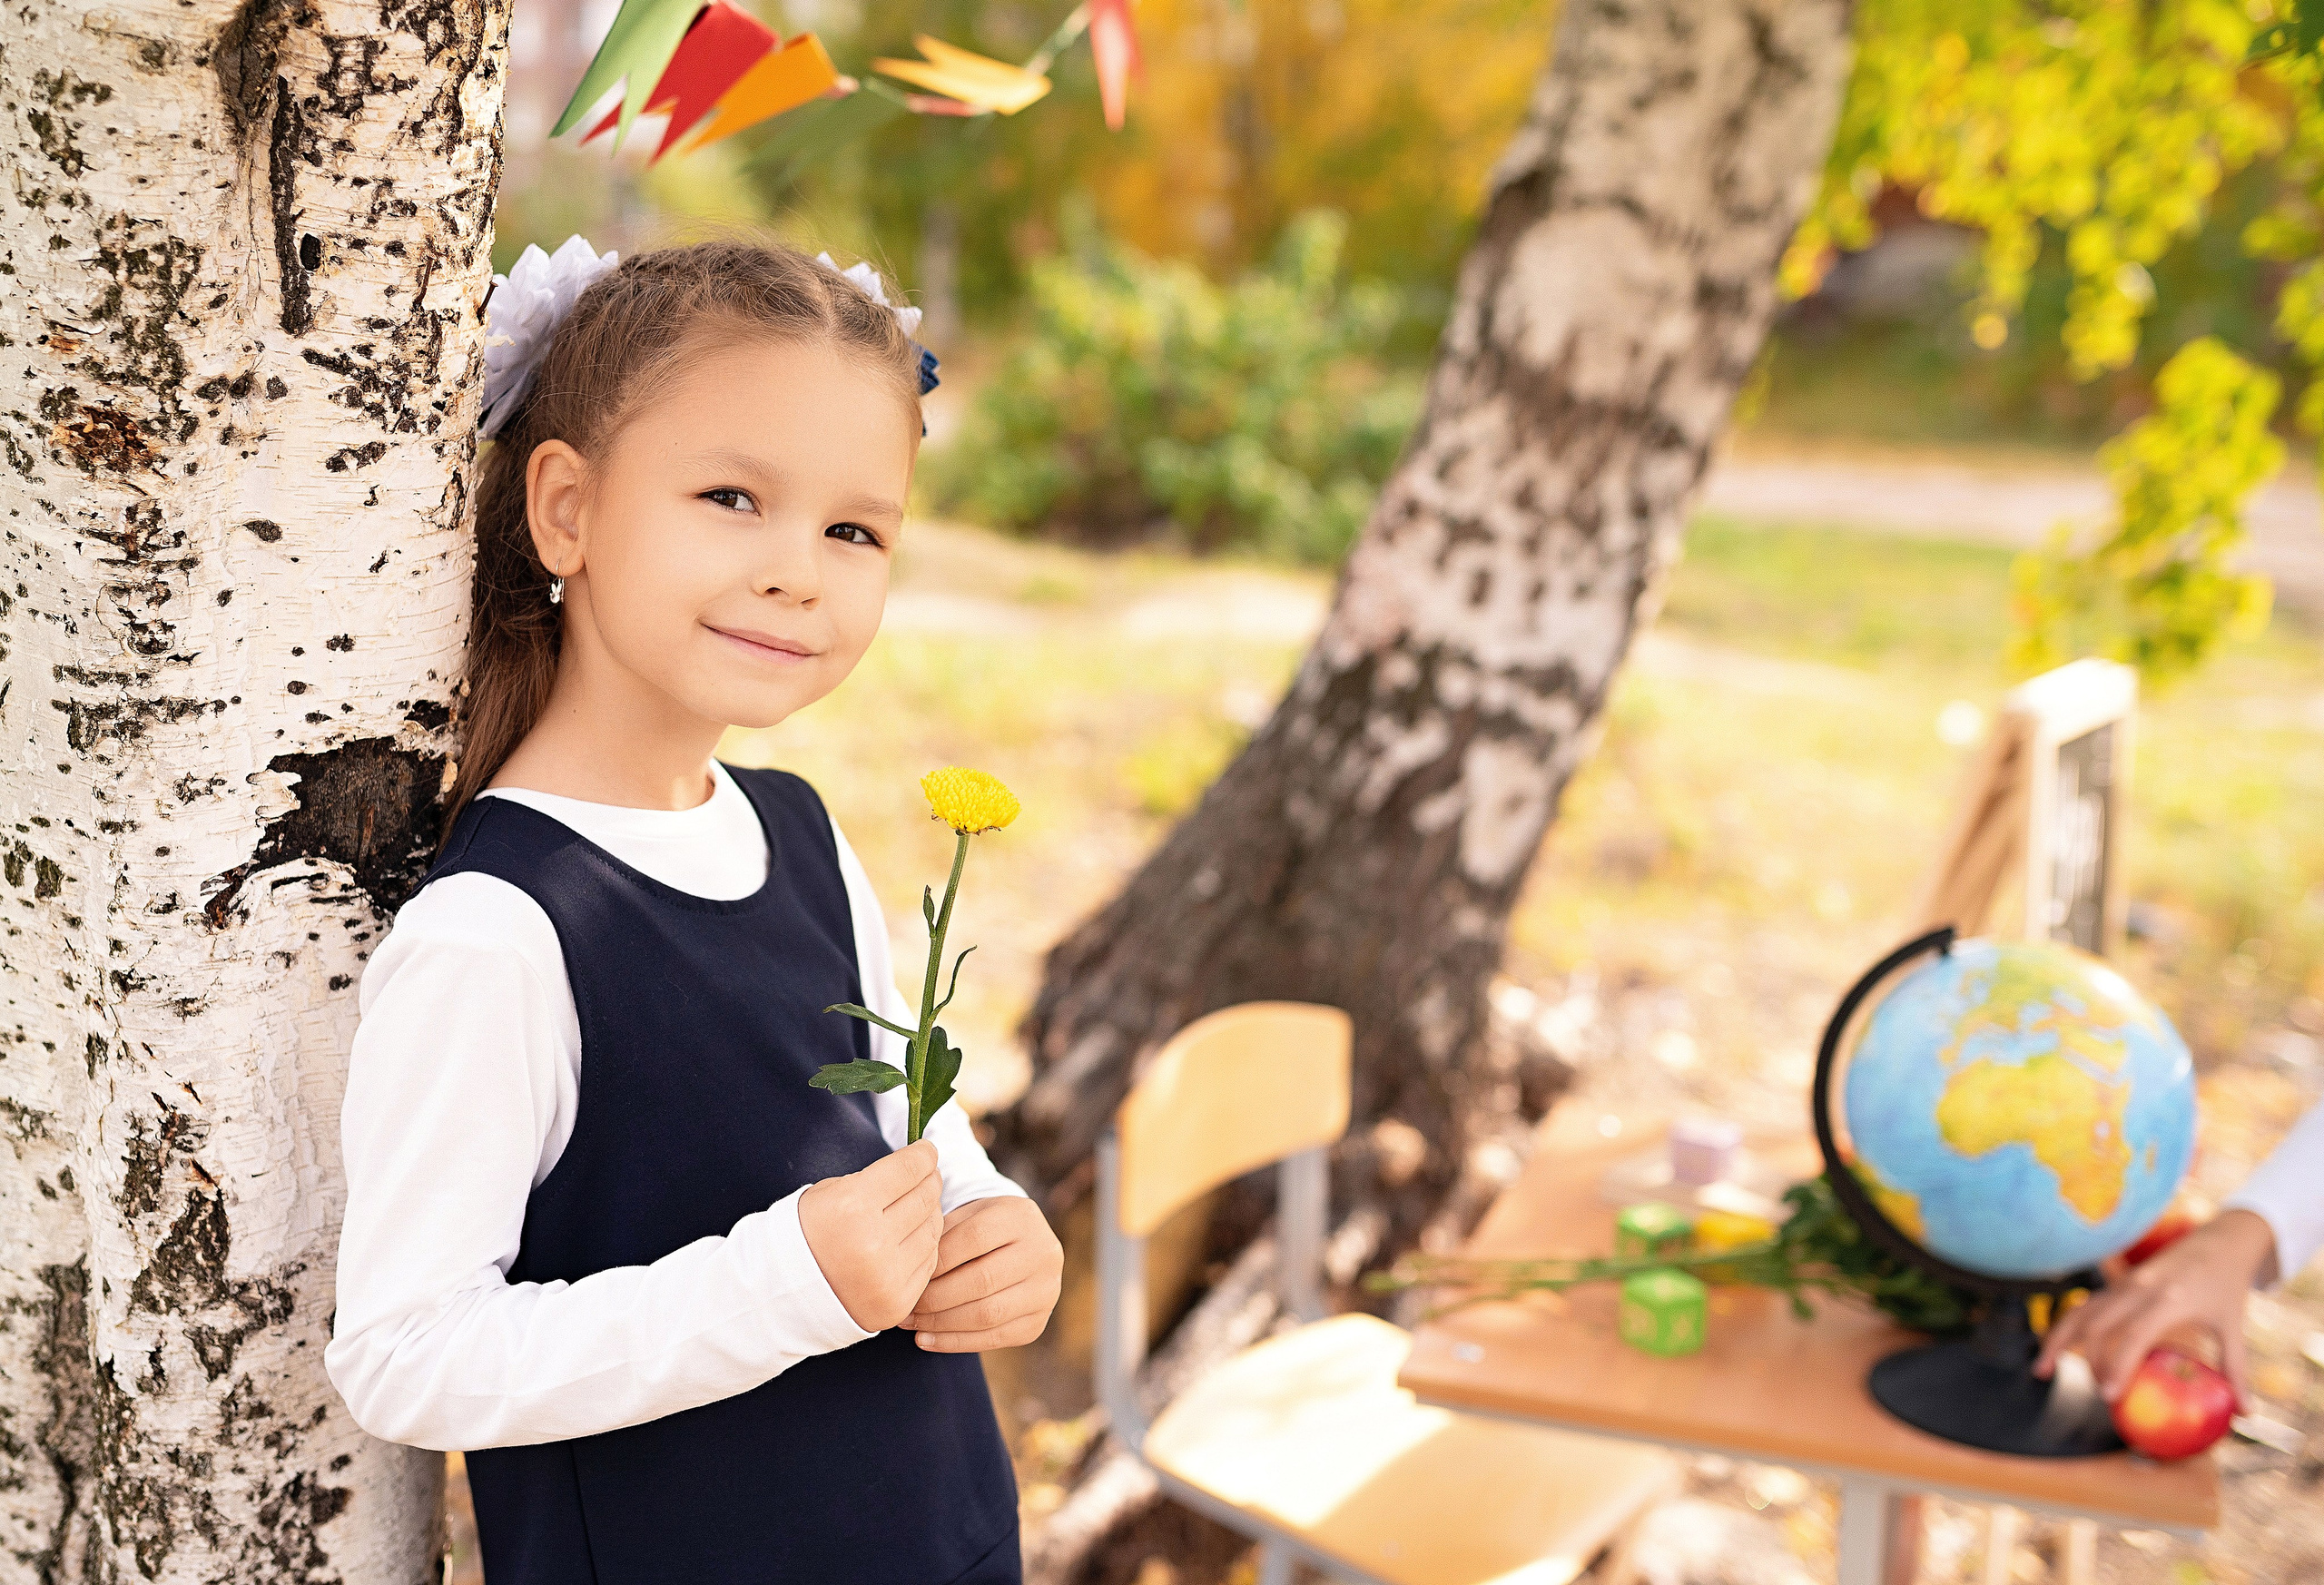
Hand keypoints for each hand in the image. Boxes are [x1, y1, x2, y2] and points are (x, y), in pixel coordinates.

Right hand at [799, 1140, 943, 1332]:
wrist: (784, 1292)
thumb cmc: (807, 1233)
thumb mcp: (829, 1193)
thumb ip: (876, 1179)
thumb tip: (919, 1167)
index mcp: (851, 1206)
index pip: (907, 1170)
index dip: (923, 1155)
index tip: (926, 1151)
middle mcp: (872, 1242)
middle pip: (924, 1198)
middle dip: (930, 1181)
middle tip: (928, 1175)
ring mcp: (887, 1277)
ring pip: (932, 1230)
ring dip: (930, 1213)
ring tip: (920, 1205)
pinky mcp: (897, 1303)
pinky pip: (928, 1262)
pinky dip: (925, 1245)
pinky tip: (914, 1235)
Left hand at [903, 1195, 1062, 1352]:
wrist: (1023, 1250)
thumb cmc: (982, 1230)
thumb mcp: (967, 1217)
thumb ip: (943, 1234)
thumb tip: (909, 1272)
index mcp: (1021, 1216)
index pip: (974, 1238)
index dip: (938, 1259)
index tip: (908, 1274)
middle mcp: (1043, 1252)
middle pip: (983, 1280)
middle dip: (936, 1298)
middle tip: (905, 1307)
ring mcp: (1046, 1290)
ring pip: (988, 1314)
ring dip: (942, 1323)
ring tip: (911, 1324)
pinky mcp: (1037, 1322)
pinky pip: (994, 1338)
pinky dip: (955, 1342)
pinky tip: (926, 1340)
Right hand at [2034, 1209, 2278, 1402]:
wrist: (2217, 1242)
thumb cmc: (2227, 1288)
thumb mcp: (2233, 1328)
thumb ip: (2235, 1371)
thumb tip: (2245, 1414)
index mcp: (2167, 1299)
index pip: (2134, 1335)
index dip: (2118, 1365)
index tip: (2110, 1396)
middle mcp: (2137, 1288)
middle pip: (2096, 1326)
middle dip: (2089, 1362)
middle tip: (2099, 1395)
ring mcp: (2122, 1284)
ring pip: (2078, 1312)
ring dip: (2057, 1341)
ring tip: (2041, 1370)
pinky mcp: (2115, 1284)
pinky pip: (2083, 1306)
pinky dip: (2065, 1328)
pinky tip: (2053, 1348)